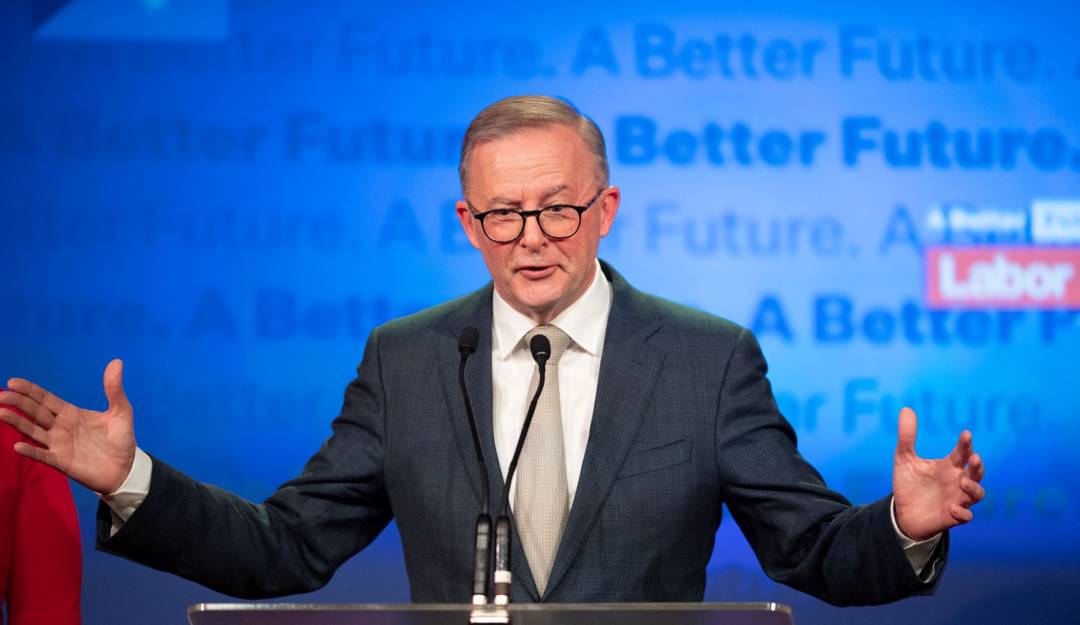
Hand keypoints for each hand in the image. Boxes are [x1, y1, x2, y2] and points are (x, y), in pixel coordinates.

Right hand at [0, 359, 136, 493]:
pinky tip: (18, 446)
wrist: (127, 468)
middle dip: (19, 403)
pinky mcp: (61, 461)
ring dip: (17, 423)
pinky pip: (42, 455)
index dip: (31, 391)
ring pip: (33, 431)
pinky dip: (31, 451)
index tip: (13, 382)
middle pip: (35, 412)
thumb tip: (117, 361)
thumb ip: (114, 389)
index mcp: (71, 413)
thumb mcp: (121, 411)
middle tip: (2, 395)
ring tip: (1, 413)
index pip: (46, 399)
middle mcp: (60, 427)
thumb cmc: (121, 439)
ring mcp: (59, 444)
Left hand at [892, 406, 984, 540]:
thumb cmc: (909, 484)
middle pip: (976, 472)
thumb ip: (907, 436)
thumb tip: (906, 408)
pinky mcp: (952, 517)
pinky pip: (966, 517)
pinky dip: (963, 513)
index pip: (962, 452)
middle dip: (978, 466)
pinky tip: (953, 508)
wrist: (902, 512)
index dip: (966, 443)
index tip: (966, 433)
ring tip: (963, 481)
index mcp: (949, 466)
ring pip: (978, 494)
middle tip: (974, 458)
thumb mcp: (904, 458)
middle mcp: (957, 481)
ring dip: (974, 488)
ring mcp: (957, 499)